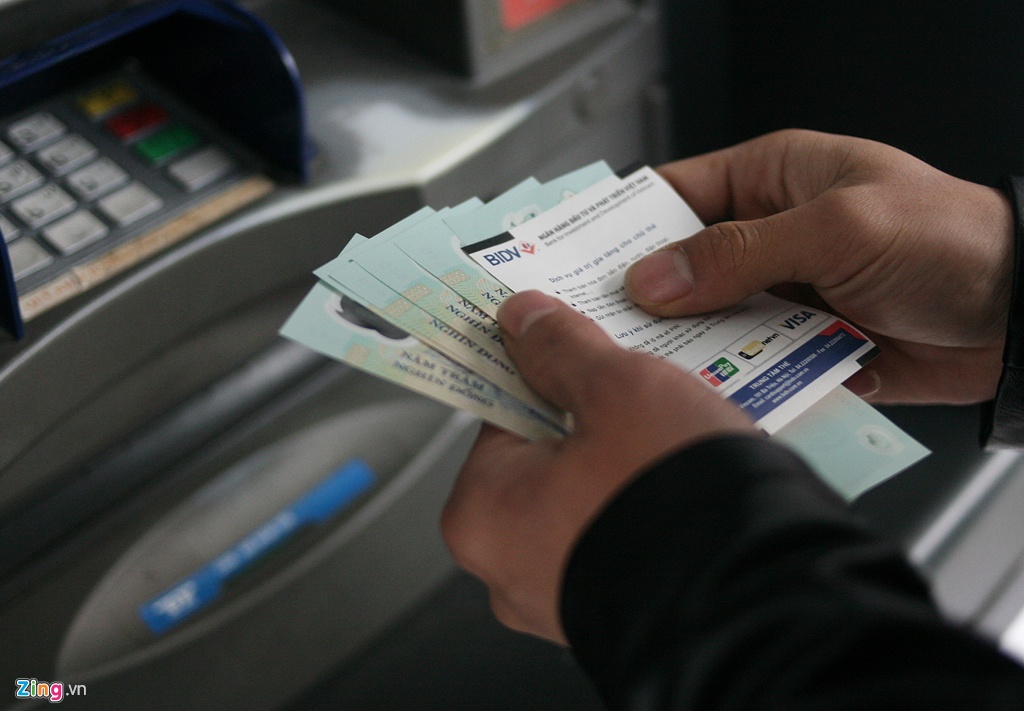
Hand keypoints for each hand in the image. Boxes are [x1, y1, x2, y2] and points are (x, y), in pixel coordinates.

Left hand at [440, 290, 754, 643]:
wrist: (758, 603)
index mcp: (479, 515)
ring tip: (673, 441)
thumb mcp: (617, 390)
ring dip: (624, 467)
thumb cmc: (670, 502)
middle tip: (638, 397)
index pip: (500, 414)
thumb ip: (562, 349)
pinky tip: (684, 489)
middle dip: (592, 424)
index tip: (572, 353)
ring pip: (587, 502)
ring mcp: (561, 603)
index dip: (543, 373)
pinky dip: (644, 513)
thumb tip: (527, 322)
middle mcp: (507, 572)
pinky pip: (620, 541)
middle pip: (544, 462)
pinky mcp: (615, 620)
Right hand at [625, 129, 1013, 403]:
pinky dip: (725, 380)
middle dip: (639, 296)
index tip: (569, 255)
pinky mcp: (799, 347)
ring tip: (636, 367)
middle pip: (679, 266)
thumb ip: (740, 253)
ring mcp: (782, 296)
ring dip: (681, 345)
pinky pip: (746, 363)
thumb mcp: (838, 228)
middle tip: (588, 323)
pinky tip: (700, 395)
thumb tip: (653, 278)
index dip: (619, 222)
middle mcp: (769, 237)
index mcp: (772, 180)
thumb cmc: (951, 240)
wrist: (1022, 318)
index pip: (673, 193)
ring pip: (706, 322)